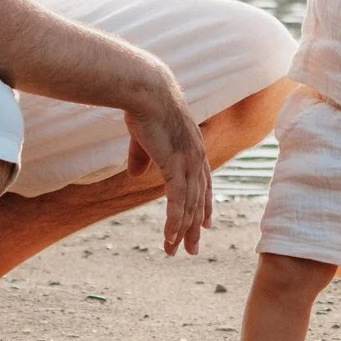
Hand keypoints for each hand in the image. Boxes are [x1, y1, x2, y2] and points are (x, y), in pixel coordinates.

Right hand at [120, 83, 215, 255]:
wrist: (146, 89)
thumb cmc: (143, 107)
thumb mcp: (143, 137)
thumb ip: (141, 157)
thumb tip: (135, 176)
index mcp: (193, 148)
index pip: (203, 182)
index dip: (204, 204)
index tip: (206, 223)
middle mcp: (196, 157)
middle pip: (199, 200)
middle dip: (195, 226)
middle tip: (193, 248)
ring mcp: (189, 162)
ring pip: (190, 206)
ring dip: (182, 231)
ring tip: (176, 251)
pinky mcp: (176, 166)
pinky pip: (178, 202)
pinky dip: (175, 222)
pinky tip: (171, 238)